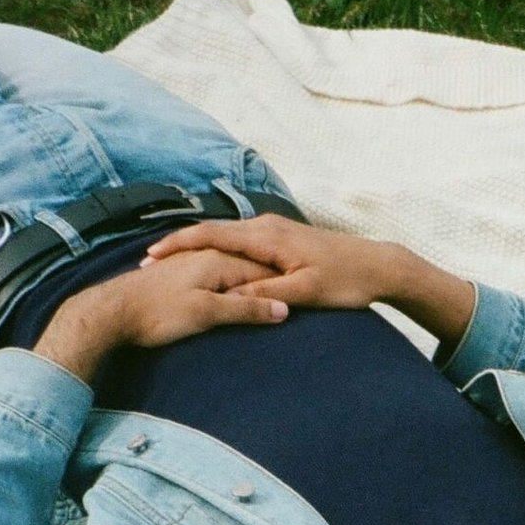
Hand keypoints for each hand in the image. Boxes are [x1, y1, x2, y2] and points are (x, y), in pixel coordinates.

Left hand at [34, 247, 287, 380]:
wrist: (112, 312)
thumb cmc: (159, 313)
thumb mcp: (208, 313)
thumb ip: (246, 309)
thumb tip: (282, 311)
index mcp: (219, 260)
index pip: (263, 269)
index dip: (284, 284)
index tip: (305, 298)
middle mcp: (207, 257)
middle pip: (248, 267)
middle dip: (268, 283)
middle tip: (292, 301)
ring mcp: (193, 266)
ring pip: (231, 272)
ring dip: (248, 287)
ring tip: (266, 301)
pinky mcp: (180, 278)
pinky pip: (214, 279)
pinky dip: (227, 289)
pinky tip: (229, 300)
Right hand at [144, 214, 396, 314]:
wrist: (377, 265)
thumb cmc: (346, 281)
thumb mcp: (306, 292)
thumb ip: (268, 293)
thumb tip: (233, 297)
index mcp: (266, 237)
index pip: (210, 235)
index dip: (178, 245)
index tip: (150, 257)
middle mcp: (266, 227)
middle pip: (211, 232)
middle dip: (179, 245)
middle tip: (147, 261)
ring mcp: (273, 231)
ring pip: (224, 237)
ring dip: (197, 248)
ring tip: (167, 262)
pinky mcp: (281, 239)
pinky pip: (239, 242)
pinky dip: (218, 251)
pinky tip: (206, 264)